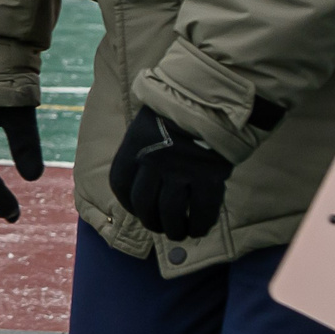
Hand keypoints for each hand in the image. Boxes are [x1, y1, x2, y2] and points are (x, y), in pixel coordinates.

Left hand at [109, 105, 232, 239]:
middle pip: (144, 205)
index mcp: (134, 146)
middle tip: (160, 226)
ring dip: (174, 229)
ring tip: (180, 232)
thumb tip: (143, 183)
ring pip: (172, 214)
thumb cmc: (178, 113)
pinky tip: (200, 229)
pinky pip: (202, 212)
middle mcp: (153, 161)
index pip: (121, 185)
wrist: (213, 101)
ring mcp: (181, 171)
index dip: (127, 203)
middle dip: (151, 221)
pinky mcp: (209, 178)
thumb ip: (142, 152)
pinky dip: (200, 226)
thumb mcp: (148, 125)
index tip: (137, 210)